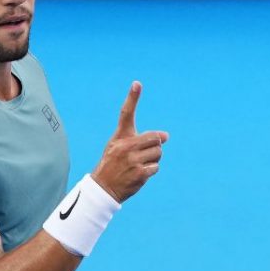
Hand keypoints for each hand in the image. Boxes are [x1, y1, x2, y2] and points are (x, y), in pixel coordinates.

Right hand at [91, 81, 169, 202]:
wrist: (103, 187)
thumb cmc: (114, 164)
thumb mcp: (119, 147)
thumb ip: (141, 139)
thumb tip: (166, 136)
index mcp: (120, 136)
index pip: (126, 114)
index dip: (132, 98)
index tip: (137, 83)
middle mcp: (126, 146)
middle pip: (155, 137)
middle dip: (156, 145)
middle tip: (145, 153)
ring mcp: (133, 160)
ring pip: (158, 153)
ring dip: (154, 159)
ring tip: (140, 164)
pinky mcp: (140, 173)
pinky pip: (156, 167)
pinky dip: (151, 170)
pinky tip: (139, 174)